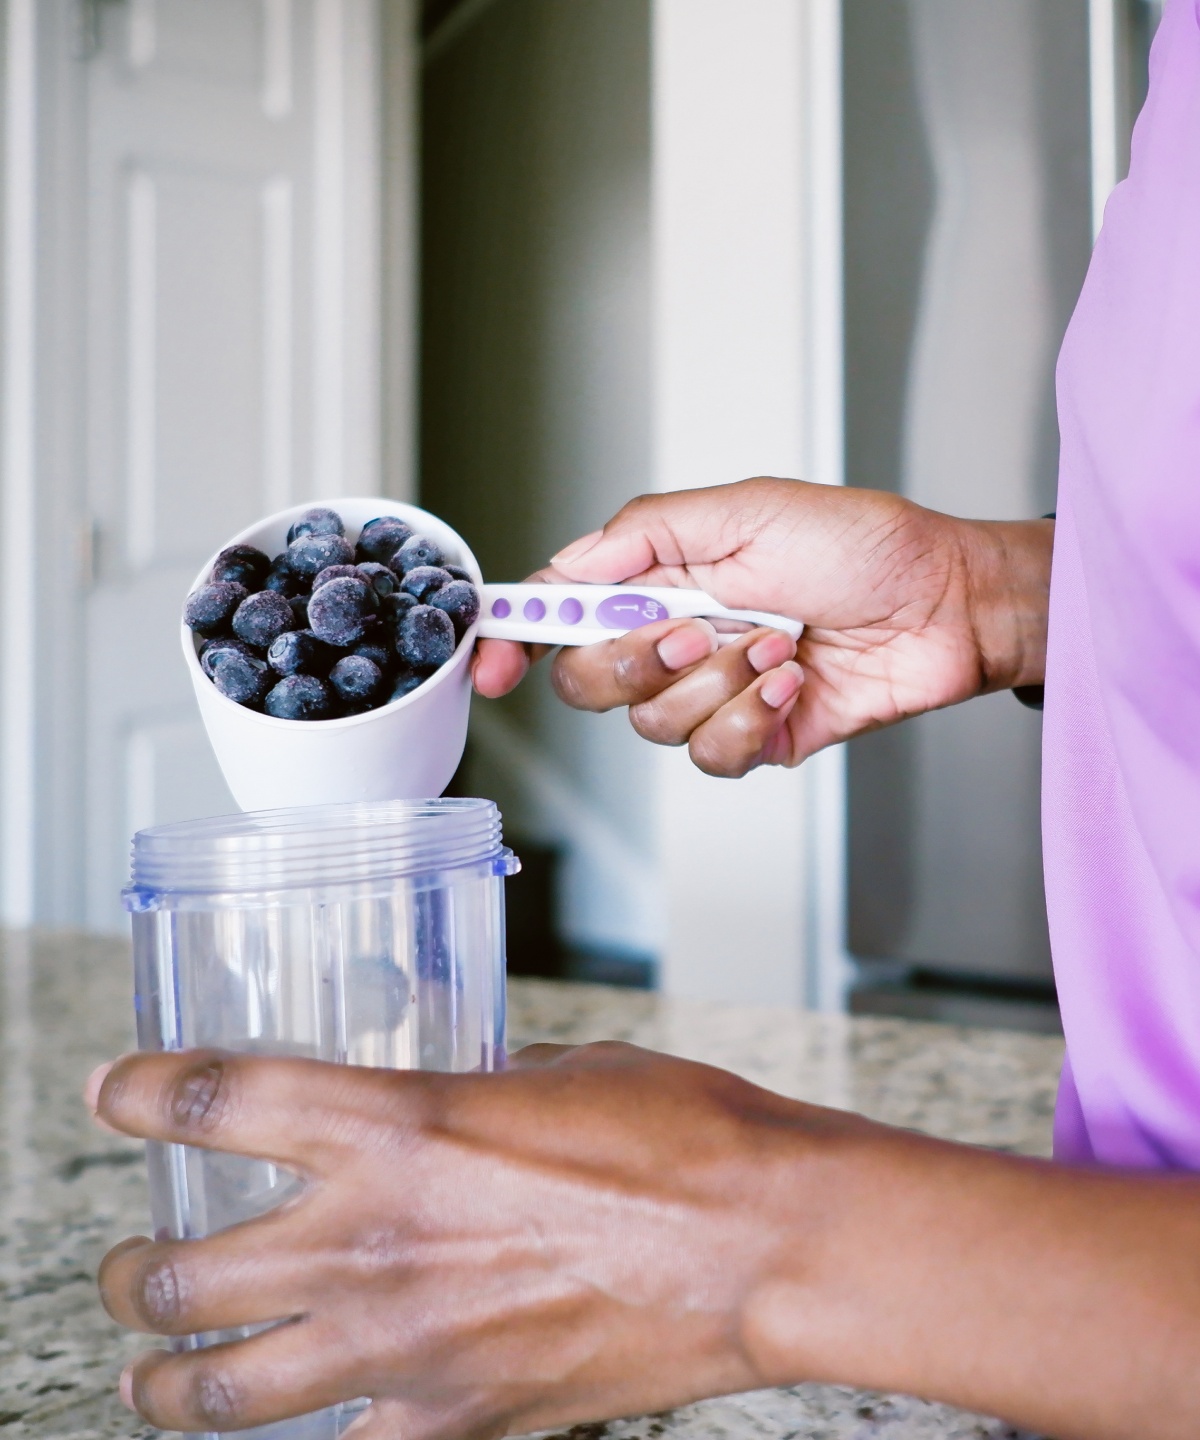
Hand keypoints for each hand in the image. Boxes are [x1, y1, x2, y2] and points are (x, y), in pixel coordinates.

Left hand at [87, 1044, 838, 1438]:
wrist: (759, 1242)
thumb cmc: (680, 1136)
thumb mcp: (557, 1070)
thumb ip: (475, 1088)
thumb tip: (452, 1102)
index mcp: (399, 1127)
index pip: (218, 1100)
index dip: (141, 1093)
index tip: (115, 1090)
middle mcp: (374, 1240)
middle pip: (178, 1273)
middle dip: (128, 1271)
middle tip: (128, 1263)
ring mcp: (405, 1346)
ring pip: (218, 1394)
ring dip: (165, 1380)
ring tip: (154, 1371)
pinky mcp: (458, 1419)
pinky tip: (302, 1429)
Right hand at [472, 479, 1052, 776]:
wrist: (943, 603)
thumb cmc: (859, 544)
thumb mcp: (745, 510)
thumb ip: (645, 535)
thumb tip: (567, 566)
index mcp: (659, 580)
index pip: (560, 615)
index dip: (514, 643)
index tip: (496, 668)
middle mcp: (676, 640)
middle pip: (590, 683)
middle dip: (637, 662)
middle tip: (698, 628)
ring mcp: (713, 693)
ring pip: (653, 725)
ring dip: (717, 682)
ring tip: (779, 643)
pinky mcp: (755, 737)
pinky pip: (713, 755)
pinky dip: (751, 718)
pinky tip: (792, 683)